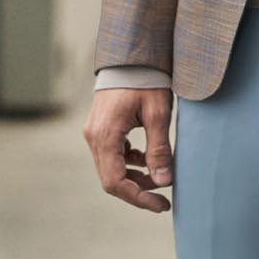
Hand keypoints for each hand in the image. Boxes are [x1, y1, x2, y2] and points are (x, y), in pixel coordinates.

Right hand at [83, 86, 174, 212]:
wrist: (131, 54)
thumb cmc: (145, 80)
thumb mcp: (158, 113)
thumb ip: (159, 148)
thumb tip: (164, 181)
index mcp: (105, 135)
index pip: (115, 182)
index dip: (138, 198)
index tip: (162, 205)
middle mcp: (94, 136)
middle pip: (112, 179)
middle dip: (138, 190)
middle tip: (164, 195)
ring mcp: (95, 132)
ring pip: (111, 168)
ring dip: (134, 177)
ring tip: (160, 175)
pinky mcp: (101, 127)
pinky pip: (112, 155)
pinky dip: (129, 162)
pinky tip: (147, 157)